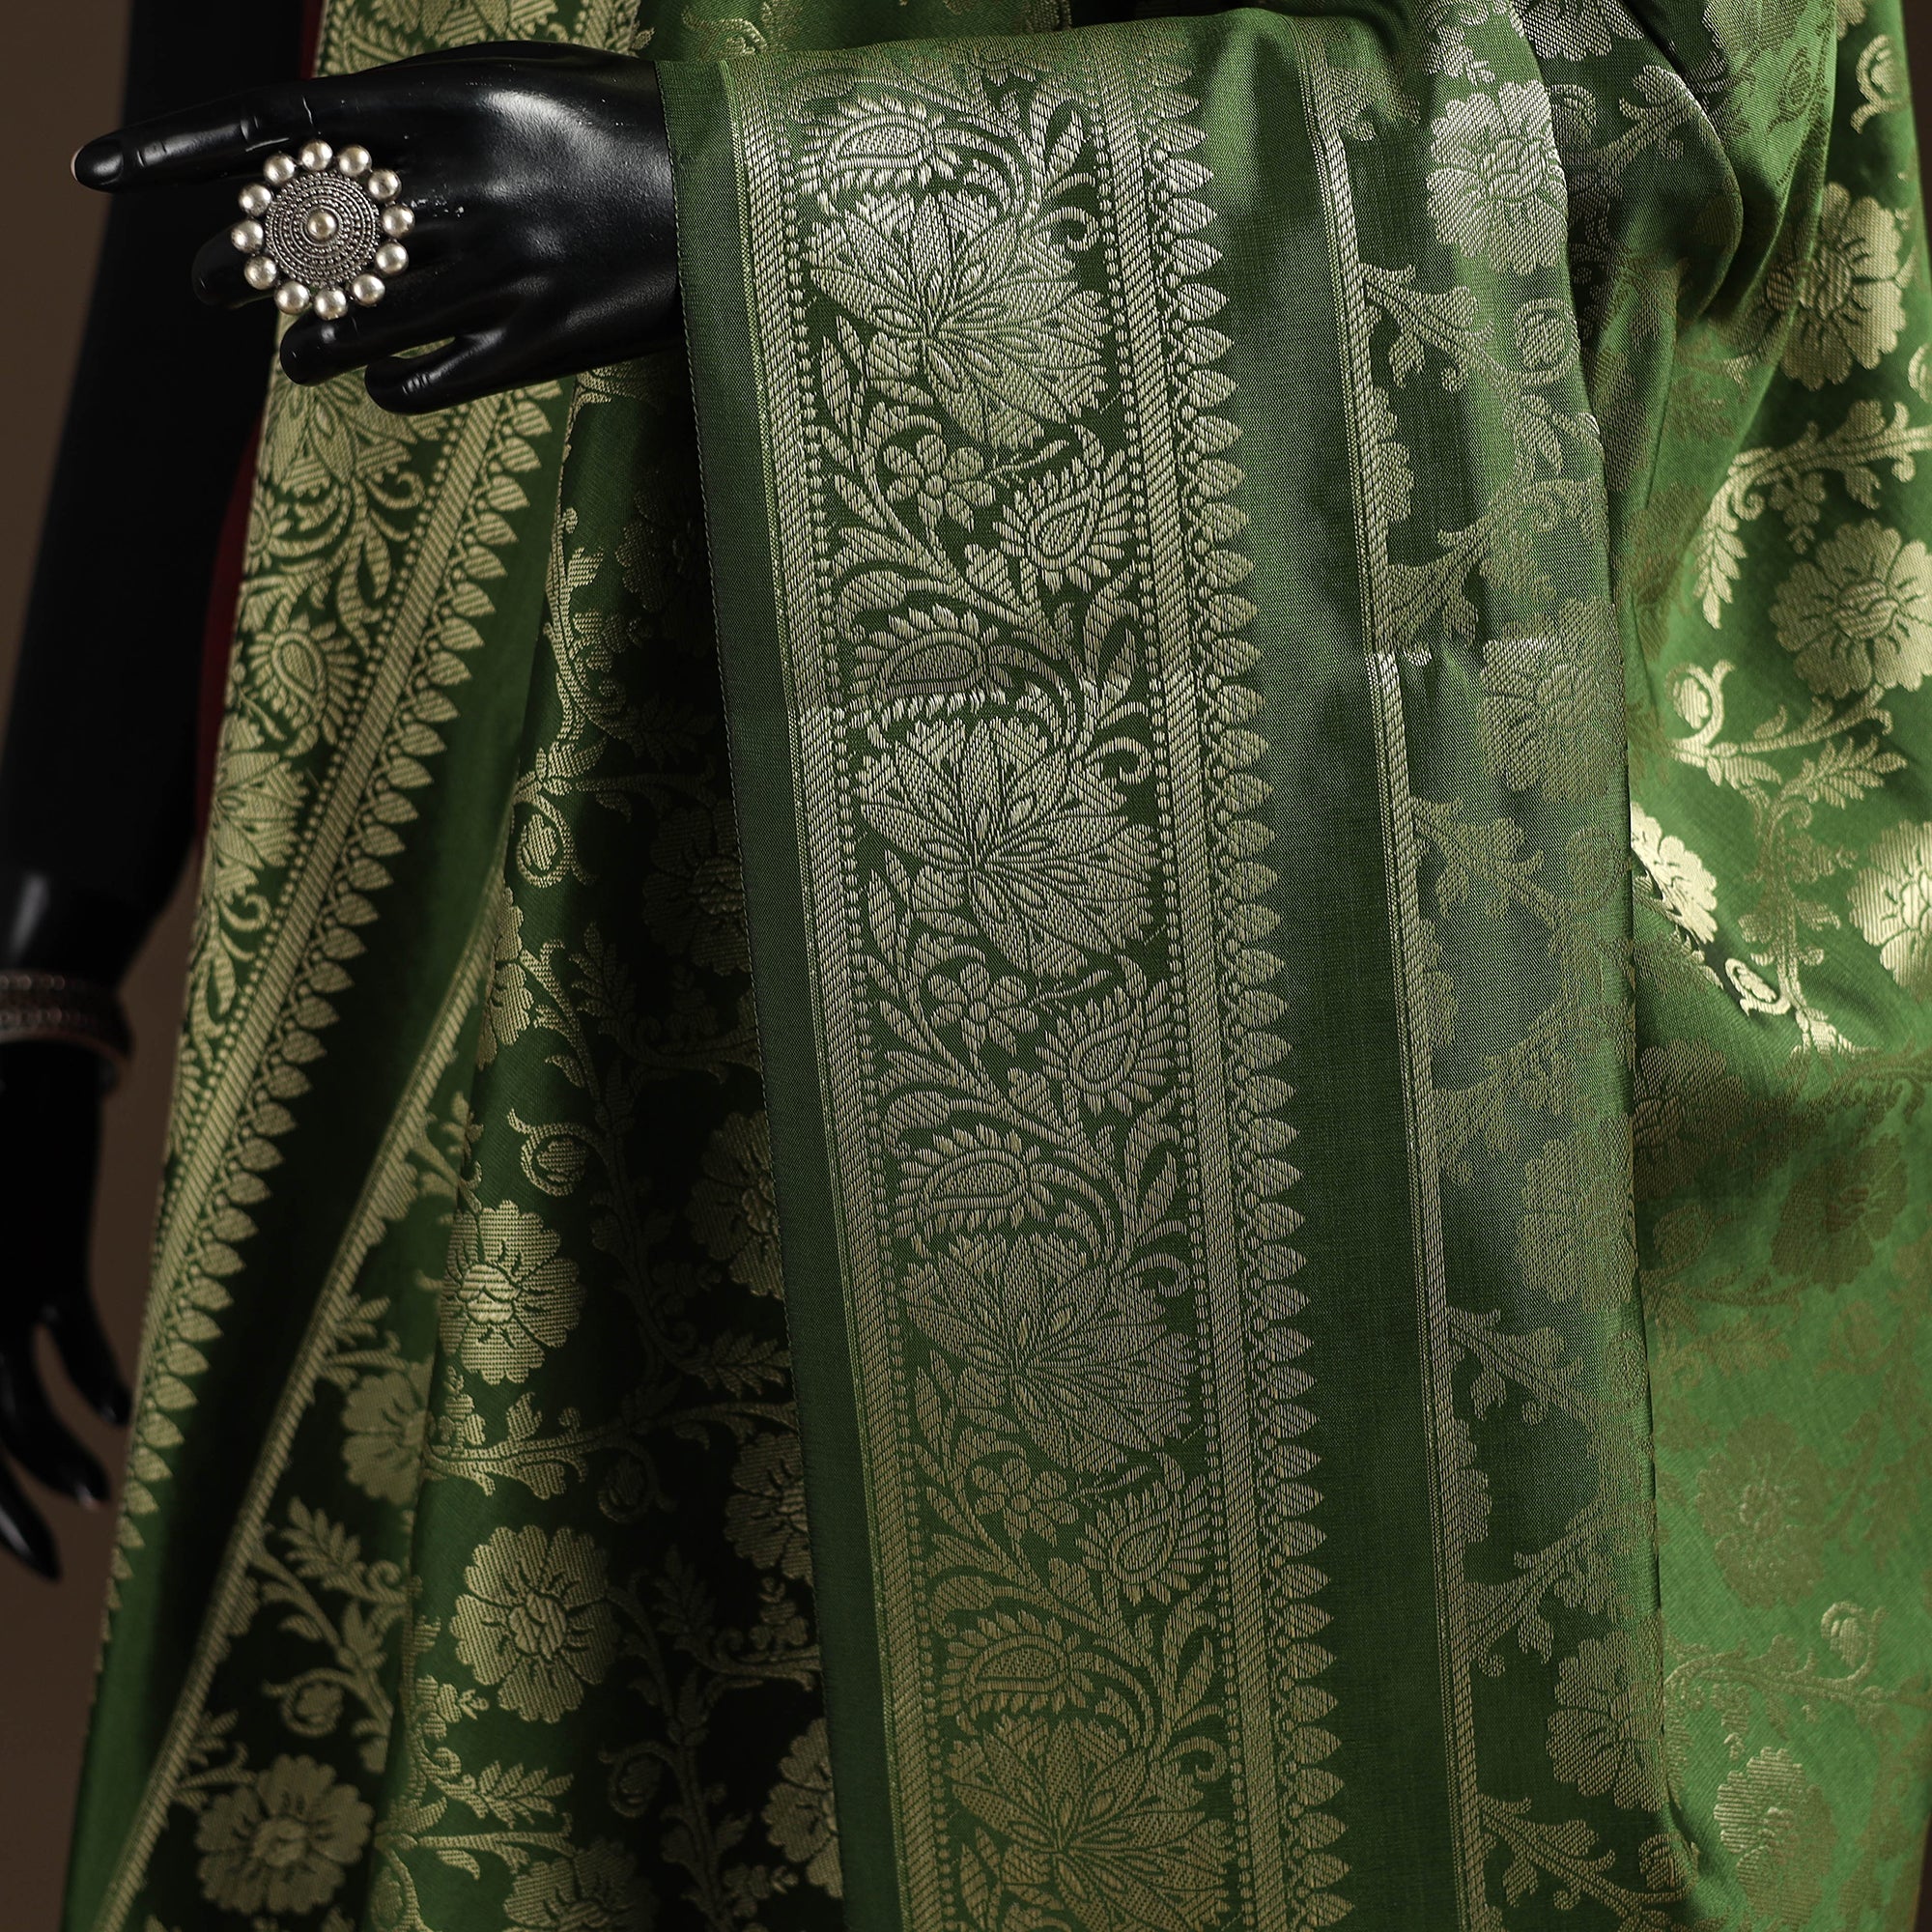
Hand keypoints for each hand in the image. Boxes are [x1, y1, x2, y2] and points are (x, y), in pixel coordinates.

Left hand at [0, 1043, 127, 1579]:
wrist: (10, 1075)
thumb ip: (7, 1324)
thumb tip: (27, 1404)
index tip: (27, 1547)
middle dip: (10, 1519)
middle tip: (51, 1564)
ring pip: (23, 1415)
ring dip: (61, 1466)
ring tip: (95, 1496)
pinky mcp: (47, 1264)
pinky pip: (79, 1349)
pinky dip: (103, 1388)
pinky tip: (123, 1414)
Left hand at [73, 43, 678, 415]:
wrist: (738, 190)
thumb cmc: (618, 123)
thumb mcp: (512, 79)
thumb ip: (414, 107)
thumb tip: (309, 141)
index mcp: (447, 102)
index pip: (275, 123)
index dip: (177, 151)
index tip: (98, 176)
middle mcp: (463, 183)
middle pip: (302, 232)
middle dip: (236, 264)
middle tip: (208, 288)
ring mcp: (504, 267)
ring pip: (357, 319)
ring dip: (308, 344)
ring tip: (296, 356)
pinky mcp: (546, 339)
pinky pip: (432, 379)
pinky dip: (389, 384)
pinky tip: (380, 385)